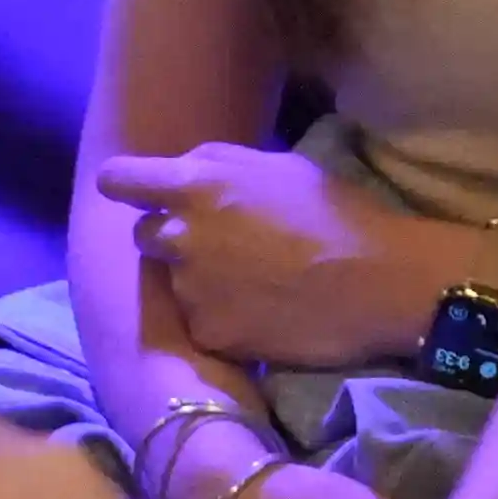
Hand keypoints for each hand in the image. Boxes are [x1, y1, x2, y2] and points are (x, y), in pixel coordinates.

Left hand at [96, 137, 436, 372]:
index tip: (139, 194)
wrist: (379, 282)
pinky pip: (202, 323)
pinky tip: (263, 315)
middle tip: (220, 247)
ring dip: (200, 282)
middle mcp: (180, 235)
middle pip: (144, 235)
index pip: (119, 178)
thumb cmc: (338, 213)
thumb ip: (220, 166)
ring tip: (253, 284)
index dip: (127, 185)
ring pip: (175, 283)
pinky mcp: (208, 333)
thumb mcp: (279, 166)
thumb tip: (185, 171)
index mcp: (195, 185)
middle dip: (171, 238)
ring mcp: (190, 289)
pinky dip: (224, 321)